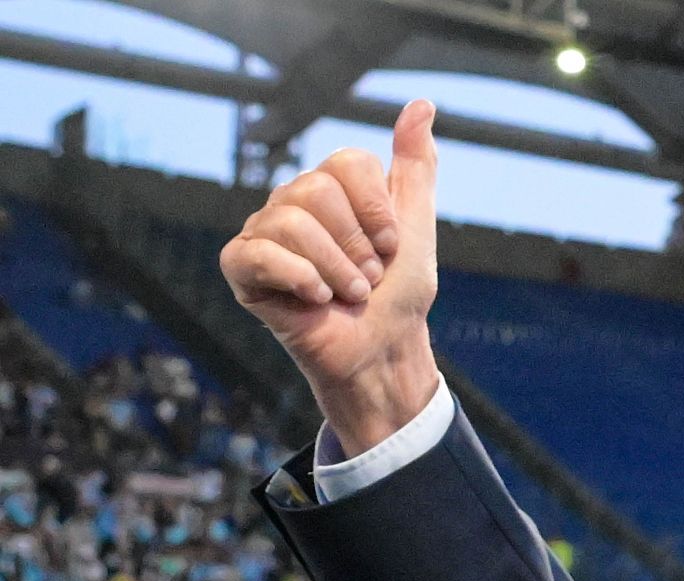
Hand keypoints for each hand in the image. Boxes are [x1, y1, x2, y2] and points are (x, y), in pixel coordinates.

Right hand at [220, 99, 440, 455]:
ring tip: (348, 295)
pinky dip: (300, 279)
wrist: (383, 352)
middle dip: (357, 246)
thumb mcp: (417, 226)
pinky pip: (259, 254)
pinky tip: (317, 298)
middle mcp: (291, 201)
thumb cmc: (398, 295)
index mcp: (330, 187)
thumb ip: (416, 165)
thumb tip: (421, 104)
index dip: (379, 211)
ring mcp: (262, 232)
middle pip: (317, 190)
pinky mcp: (241, 268)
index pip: (348, 163)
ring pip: (292, 221)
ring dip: (337, 269)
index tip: (391, 247)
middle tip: (367, 279)